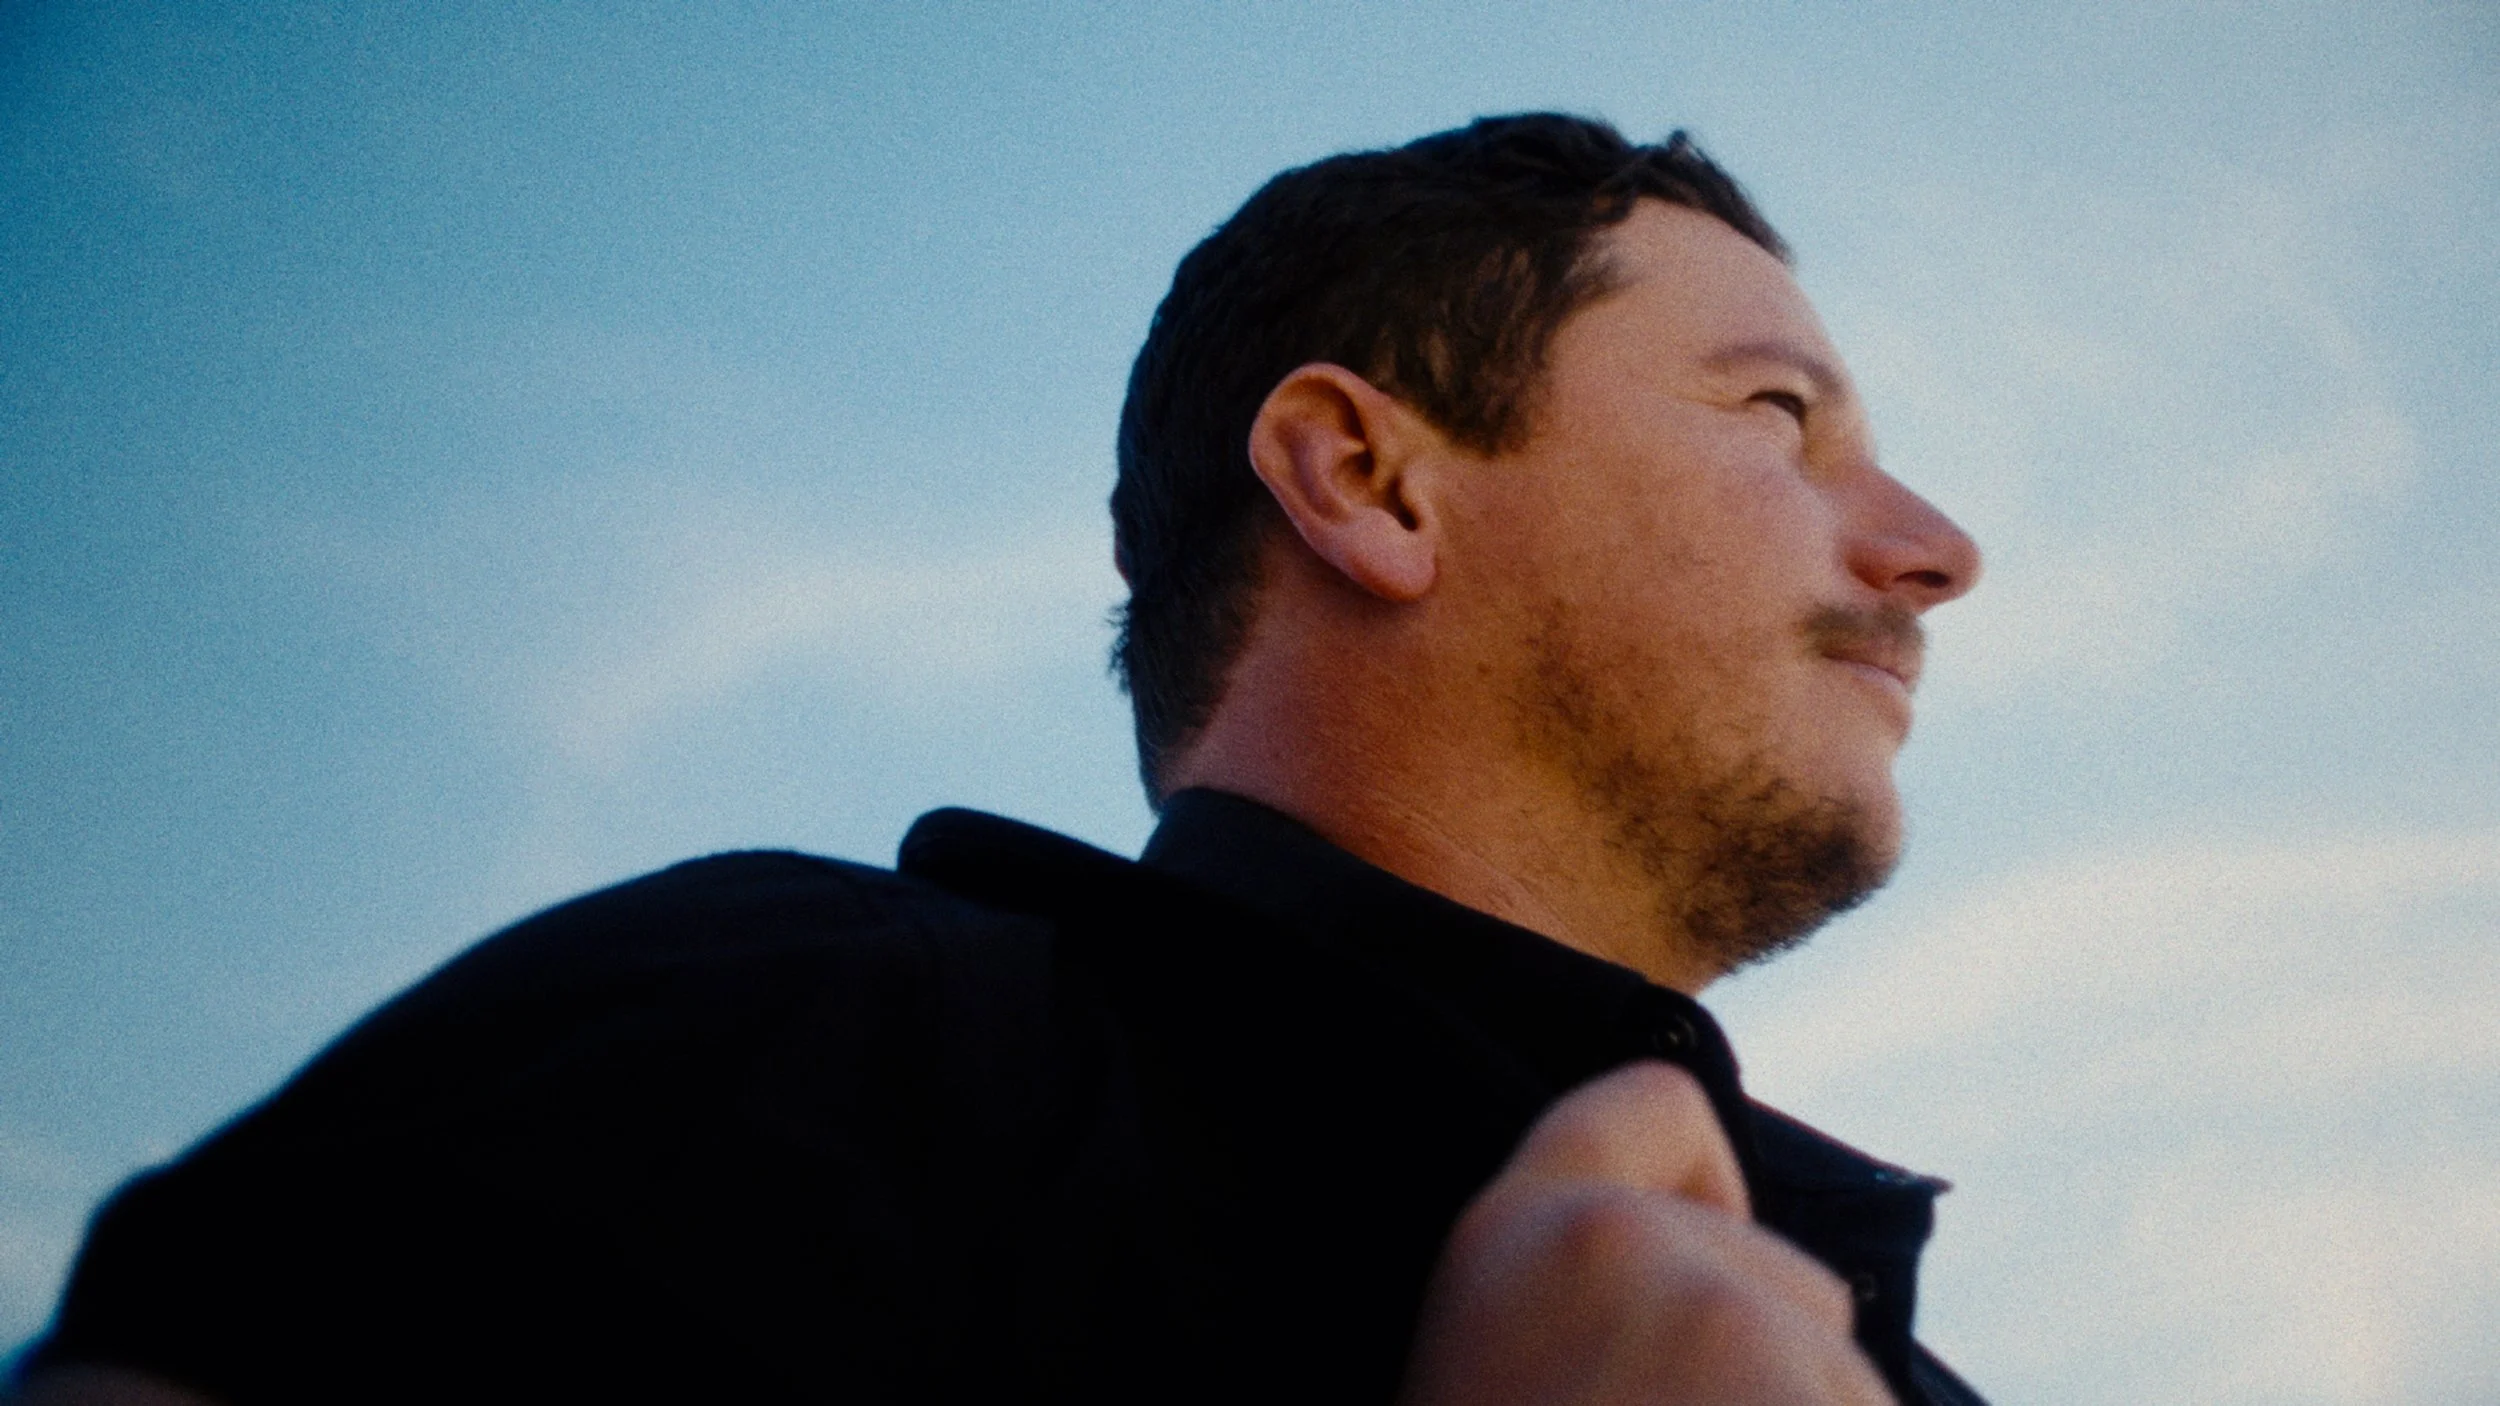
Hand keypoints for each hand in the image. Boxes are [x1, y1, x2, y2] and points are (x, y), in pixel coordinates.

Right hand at [1399, 1062, 1893, 1405]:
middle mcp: (1616, 1247)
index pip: (1656, 1106)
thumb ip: (1569, 1297)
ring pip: (1841, 1378)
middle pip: (1788, 1283)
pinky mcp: (1818, 1402)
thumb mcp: (1485, 1363)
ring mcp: (1729, 1326)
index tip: (1680, 1304)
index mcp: (1509, 1234)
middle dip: (1768, 1375)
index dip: (1701, 1193)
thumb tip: (1688, 1285)